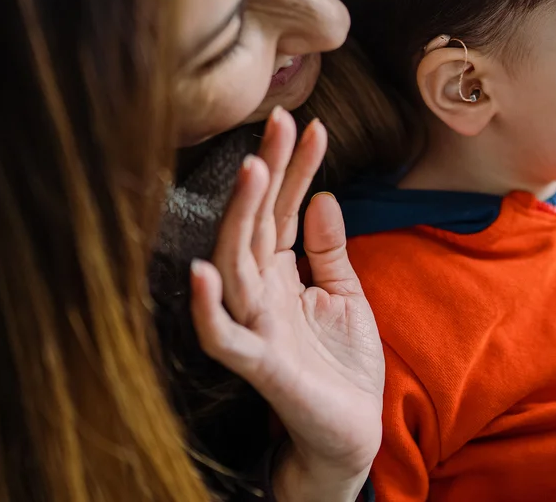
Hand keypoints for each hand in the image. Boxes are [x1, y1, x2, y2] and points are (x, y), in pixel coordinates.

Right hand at [189, 108, 384, 501]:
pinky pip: (224, 337)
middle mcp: (261, 294)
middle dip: (268, 173)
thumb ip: (329, 249)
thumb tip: (323, 195)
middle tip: (278, 123)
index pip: (284, 210)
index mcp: (281, 274)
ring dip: (240, 218)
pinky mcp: (259, 365)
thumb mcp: (344, 294)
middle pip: (256, 223)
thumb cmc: (342, 367)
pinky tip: (203, 272)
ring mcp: (256, 327)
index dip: (295, 168)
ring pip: (235, 264)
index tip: (309, 124)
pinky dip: (208, 308)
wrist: (352, 432)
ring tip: (251, 169)